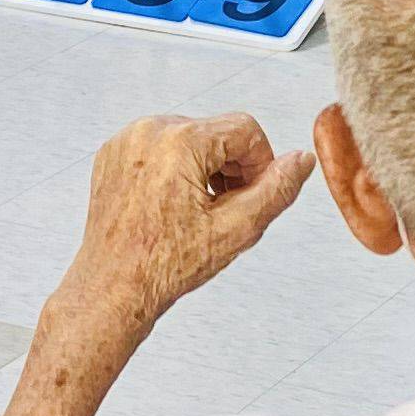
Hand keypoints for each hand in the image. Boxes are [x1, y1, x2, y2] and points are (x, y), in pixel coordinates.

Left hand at [51, 112, 312, 337]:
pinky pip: (160, 146)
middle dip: (231, 167)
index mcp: (179, 142)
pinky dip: (175, 169)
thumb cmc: (164, 265)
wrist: (114, 286)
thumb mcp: (236, 229)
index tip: (252, 195)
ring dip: (205, 168)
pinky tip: (174, 206)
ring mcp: (127, 141)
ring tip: (200, 210)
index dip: (260, 163)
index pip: (246, 129)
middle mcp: (149, 131)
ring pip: (190, 137)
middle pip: (217, 131)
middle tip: (226, 209)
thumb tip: (301, 160)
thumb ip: (276, 190)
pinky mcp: (114, 153)